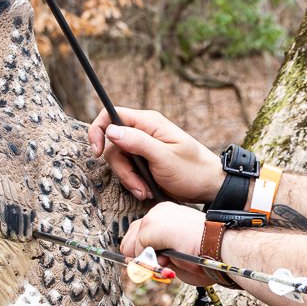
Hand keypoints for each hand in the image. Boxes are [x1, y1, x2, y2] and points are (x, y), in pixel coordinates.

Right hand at [85, 107, 221, 203]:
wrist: (210, 186)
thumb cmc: (193, 171)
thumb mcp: (164, 158)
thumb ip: (137, 142)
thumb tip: (111, 130)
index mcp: (149, 123)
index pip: (112, 114)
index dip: (99, 130)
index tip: (96, 151)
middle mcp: (145, 131)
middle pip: (114, 144)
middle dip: (122, 168)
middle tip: (137, 185)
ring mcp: (145, 147)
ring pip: (120, 160)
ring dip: (130, 179)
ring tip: (146, 190)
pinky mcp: (146, 161)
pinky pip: (130, 170)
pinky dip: (135, 182)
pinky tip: (148, 190)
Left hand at [122, 203, 213, 286]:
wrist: (221, 245)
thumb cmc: (208, 253)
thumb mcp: (179, 253)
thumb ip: (159, 255)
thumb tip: (141, 262)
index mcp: (169, 214)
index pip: (142, 231)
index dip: (144, 251)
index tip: (159, 261)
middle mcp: (159, 211)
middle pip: (131, 236)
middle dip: (140, 255)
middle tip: (162, 263)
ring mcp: (154, 217)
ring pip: (132, 244)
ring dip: (146, 258)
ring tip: (168, 261)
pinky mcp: (150, 226)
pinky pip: (137, 250)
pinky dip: (149, 261)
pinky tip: (168, 258)